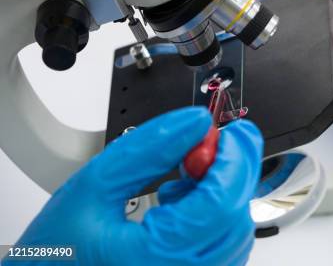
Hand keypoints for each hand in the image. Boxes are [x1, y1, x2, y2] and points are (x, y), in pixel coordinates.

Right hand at [4, 107, 262, 264]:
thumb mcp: (94, 186)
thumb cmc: (54, 254)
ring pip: (235, 234)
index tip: (235, 131)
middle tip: (208, 144)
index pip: (221, 203)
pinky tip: (181, 204)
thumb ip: (149, 149)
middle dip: (230, 172)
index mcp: (154, 260)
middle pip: (235, 217)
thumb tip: (195, 123)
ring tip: (182, 180)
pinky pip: (223, 249)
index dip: (236, 159)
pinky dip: (214, 216)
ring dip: (221, 194)